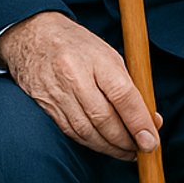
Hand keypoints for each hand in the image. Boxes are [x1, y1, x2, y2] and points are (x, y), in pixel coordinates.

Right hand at [0, 12, 159, 159]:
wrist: (32, 33)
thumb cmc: (77, 45)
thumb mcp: (108, 55)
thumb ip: (129, 88)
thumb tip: (150, 122)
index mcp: (94, 57)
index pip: (122, 95)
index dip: (139, 122)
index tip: (151, 141)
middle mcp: (72, 74)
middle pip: (104, 119)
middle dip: (126, 141)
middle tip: (140, 149)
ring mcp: (55, 90)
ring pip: (87, 131)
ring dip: (109, 147)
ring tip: (125, 151)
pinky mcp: (44, 103)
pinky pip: (71, 131)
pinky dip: (90, 142)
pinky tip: (102, 143)